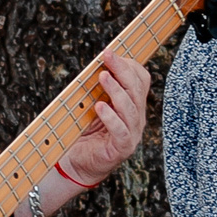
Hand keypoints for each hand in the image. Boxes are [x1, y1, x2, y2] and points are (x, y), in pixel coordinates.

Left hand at [58, 52, 151, 187]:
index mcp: (132, 105)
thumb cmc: (83, 132)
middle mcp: (136, 119)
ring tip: (102, 77)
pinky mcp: (121, 149)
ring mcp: (132, 134)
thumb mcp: (91, 103)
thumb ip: (97, 87)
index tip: (109, 53)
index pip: (141, 80)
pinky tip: (100, 106)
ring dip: (116, 90)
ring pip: (131, 108)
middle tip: (107, 56)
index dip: (128, 65)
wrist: (75, 163)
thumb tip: (96, 64)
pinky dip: (111, 118)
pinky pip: (121, 131)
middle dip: (122, 70)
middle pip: (137, 90)